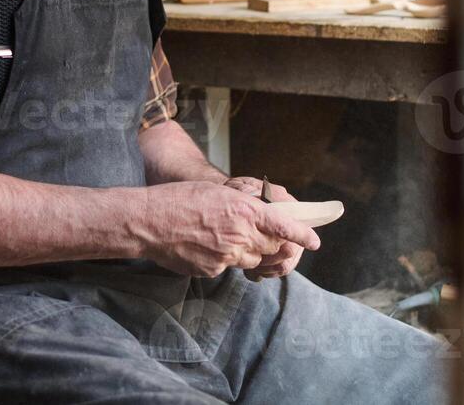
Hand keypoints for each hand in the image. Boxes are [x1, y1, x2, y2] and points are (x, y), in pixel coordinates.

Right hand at [136, 181, 319, 277]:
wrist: (148, 221)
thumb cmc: (179, 200)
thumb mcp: (216, 193)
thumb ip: (243, 206)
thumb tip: (261, 217)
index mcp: (242, 209)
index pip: (283, 226)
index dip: (302, 235)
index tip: (315, 242)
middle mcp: (239, 234)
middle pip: (271, 246)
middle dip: (272, 243)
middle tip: (262, 235)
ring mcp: (226, 255)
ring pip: (252, 259)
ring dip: (248, 252)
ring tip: (224, 236)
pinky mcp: (213, 270)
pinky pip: (229, 267)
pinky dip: (224, 259)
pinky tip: (204, 246)